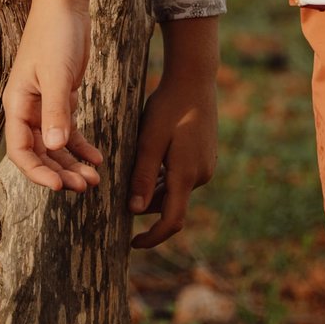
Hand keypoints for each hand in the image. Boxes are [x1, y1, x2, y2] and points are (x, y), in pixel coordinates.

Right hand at [3, 0, 102, 191]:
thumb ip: (56, 111)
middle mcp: (27, 109)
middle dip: (61, 172)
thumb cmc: (55, 35)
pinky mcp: (61, 97)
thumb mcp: (57, 74)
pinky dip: (81, 145)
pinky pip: (68, 130)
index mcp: (17, 105)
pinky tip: (97, 157)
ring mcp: (44, 105)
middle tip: (86, 187)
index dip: (38, 172)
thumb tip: (53, 148)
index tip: (60, 186)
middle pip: (40, 153)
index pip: (21, 151)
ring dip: (73, 163)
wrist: (65, 5)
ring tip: (95, 178)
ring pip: (55, 145)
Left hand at [129, 25, 217, 247]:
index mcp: (185, 175)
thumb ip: (142, 175)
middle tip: (119, 197)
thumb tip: (135, 211)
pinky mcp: (205, 156)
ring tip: (131, 178)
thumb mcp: (149, 140)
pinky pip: (182, 177)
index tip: (132, 244)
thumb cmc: (168, 107)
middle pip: (170, 205)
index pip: (172, 221)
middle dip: (146, 207)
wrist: (195, 79)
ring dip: (154, 192)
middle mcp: (200, 175)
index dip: (153, 237)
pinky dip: (164, 179)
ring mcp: (205, 165)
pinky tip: (149, 163)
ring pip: (175, 191)